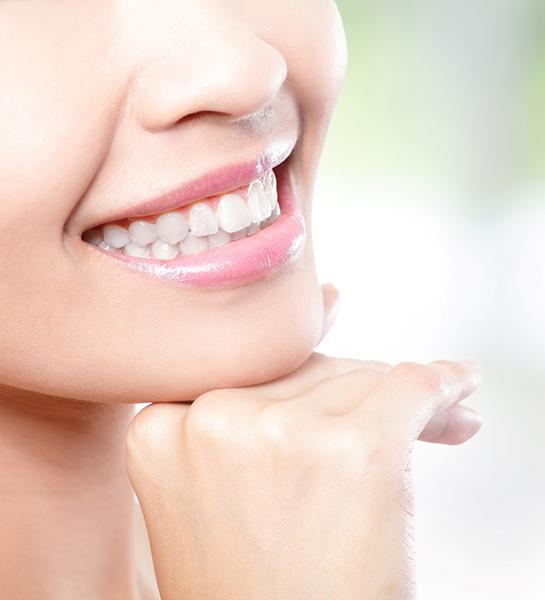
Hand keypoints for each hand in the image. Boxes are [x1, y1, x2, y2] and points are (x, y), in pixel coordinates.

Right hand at [125, 285, 481, 599]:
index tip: (343, 364)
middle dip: (360, 392)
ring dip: (398, 402)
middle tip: (409, 419)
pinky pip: (410, 389)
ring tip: (436, 425)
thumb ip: (258, 395)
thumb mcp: (220, 488)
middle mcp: (210, 420)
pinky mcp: (352, 451)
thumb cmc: (253, 583)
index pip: (250, 374)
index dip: (307, 384)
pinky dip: (442, 388)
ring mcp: (278, 433)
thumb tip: (331, 299)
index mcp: (162, 427)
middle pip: (305, 371)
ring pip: (356, 379)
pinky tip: (456, 392)